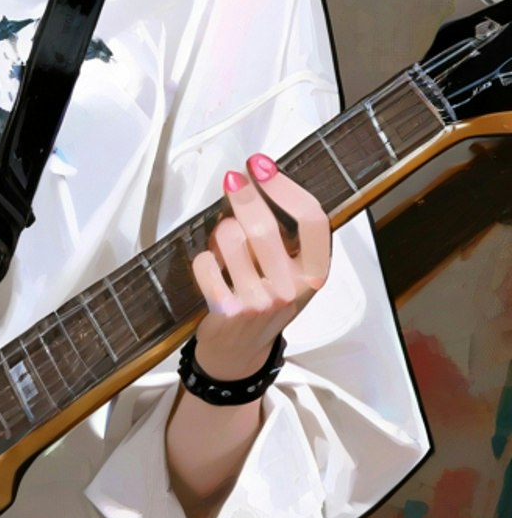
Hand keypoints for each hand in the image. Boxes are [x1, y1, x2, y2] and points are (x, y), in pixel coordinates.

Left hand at [191, 152, 330, 381]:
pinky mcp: (229, 310)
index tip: (262, 166)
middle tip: (233, 179)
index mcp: (315, 272)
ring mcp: (261, 300)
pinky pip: (205, 262)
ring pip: (230, 239)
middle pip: (265, 226)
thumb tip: (256, 179)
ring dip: (221, 233)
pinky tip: (211, 270)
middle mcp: (293, 288)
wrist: (241, 352)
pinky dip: (202, 259)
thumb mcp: (292, 272)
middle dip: (244, 195)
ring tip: (223, 245)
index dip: (285, 187)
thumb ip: (286, 236)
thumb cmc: (266, 300)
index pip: (312, 219)